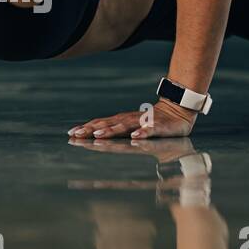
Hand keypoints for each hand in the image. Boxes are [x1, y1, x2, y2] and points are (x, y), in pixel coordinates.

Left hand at [67, 97, 196, 139]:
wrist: (177, 111)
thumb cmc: (151, 122)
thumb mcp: (131, 128)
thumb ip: (116, 132)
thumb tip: (94, 137)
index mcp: (121, 121)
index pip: (100, 123)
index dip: (86, 128)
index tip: (70, 134)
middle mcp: (129, 120)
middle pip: (108, 124)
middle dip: (91, 129)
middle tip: (77, 135)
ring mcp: (143, 122)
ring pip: (125, 126)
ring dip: (112, 130)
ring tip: (99, 135)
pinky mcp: (158, 126)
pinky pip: (150, 129)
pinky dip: (142, 132)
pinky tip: (136, 137)